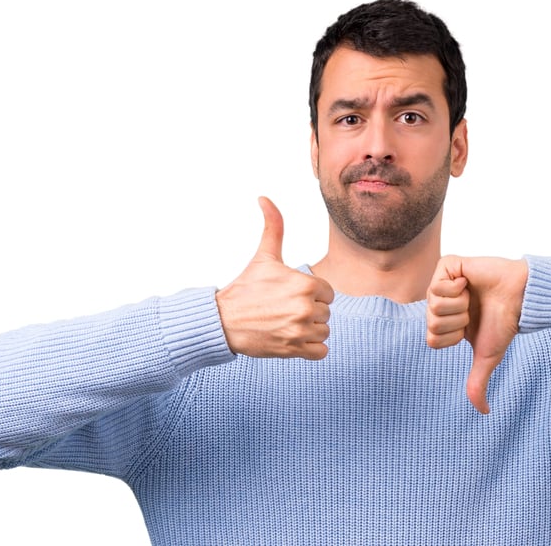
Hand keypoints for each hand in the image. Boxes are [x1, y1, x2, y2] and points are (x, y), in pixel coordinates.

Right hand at [215, 197, 334, 359]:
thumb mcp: (264, 255)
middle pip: (326, 312)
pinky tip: (291, 339)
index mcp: (306, 284)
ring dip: (309, 330)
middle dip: (309, 312)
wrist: (223, 321)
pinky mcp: (295, 350)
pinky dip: (310, 349)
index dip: (310, 293)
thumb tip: (264, 197)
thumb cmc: (245, 287)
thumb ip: (273, 226)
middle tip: (283, 309)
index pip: (327, 292)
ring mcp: (300, 331)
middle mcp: (306, 308)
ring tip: (285, 323)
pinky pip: (321, 352)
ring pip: (323, 332)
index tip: (289, 294)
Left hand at [426, 256, 528, 413]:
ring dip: (458, 304)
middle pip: (431, 322)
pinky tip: (469, 282)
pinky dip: (457, 287)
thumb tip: (484, 412)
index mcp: (446, 322)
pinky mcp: (449, 265)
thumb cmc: (504, 323)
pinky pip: (438, 282)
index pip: (431, 338)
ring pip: (433, 303)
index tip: (470, 328)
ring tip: (472, 297)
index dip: (452, 336)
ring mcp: (443, 283)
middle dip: (457, 320)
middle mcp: (441, 302)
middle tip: (473, 310)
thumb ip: (478, 383)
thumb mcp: (487, 357)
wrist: (519, 298)